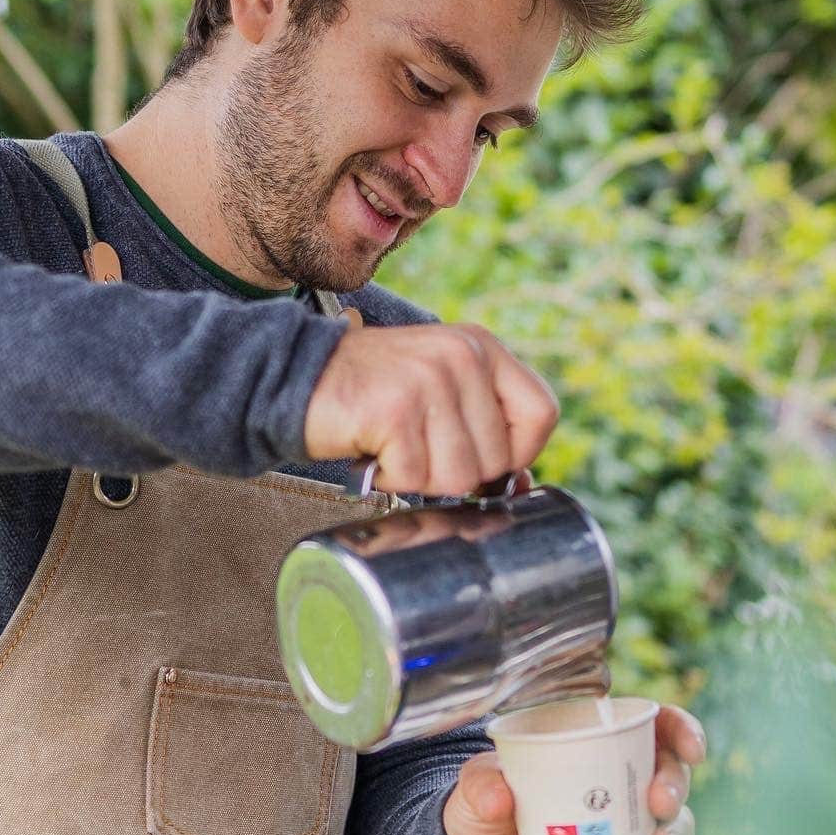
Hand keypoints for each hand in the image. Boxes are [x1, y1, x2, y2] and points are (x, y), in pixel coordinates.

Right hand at [303, 322, 558, 497]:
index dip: (518, 453)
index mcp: (481, 347)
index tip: (478, 458)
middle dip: (456, 473)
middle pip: (498, 459)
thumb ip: (483, 428)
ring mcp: (429, 379)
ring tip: (393, 447)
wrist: (293, 377)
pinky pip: (415, 478)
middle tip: (416, 448)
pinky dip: (389, 477)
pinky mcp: (396, 408)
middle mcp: (461, 355)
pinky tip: (373, 450)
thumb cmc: (371, 397)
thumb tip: (519, 486)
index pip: (542, 414)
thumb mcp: (440, 392)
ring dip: (420, 477)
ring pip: (459, 476)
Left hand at [441, 704, 706, 834]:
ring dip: (677, 823)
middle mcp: (616, 776)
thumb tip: (497, 794)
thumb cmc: (481, 815)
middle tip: (660, 799)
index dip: (679, 728)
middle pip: (668, 767)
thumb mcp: (471, 792)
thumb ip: (478, 785)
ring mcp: (623, 819)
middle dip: (676, 779)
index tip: (689, 745)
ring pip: (672, 813)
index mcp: (588, 742)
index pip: (646, 724)